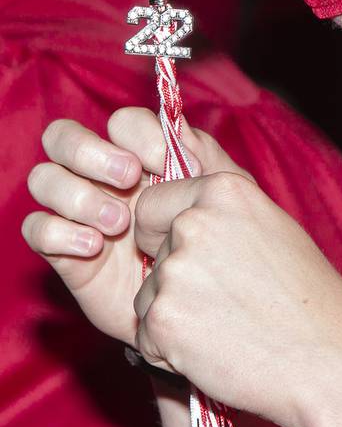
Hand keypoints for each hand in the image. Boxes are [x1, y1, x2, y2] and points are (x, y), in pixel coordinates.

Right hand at [21, 108, 247, 344]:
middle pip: (63, 137)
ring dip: (78, 195)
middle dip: (91, 151)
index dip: (139, 134)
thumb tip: (179, 132)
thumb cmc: (211, 242)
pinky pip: (36, 228)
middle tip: (129, 178)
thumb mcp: (219, 198)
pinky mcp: (61, 250)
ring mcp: (76, 211)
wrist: (198, 304)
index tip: (167, 163)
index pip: (121, 122)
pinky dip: (60, 232)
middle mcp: (98, 176)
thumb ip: (204, 158)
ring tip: (119, 223)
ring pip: (44, 179)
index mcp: (139, 156)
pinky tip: (94, 247)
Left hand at [132, 162, 341, 426]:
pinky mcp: (164, 319)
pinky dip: (171, 352)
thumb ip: (220, 215)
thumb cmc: (308, 298)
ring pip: (147, 297)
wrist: (331, 360)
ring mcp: (176, 271)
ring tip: (229, 328)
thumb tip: (176, 211)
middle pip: (152, 255)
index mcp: (222, 190)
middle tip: (230, 303)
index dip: (162, 235)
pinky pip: (146, 337)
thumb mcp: (270, 229)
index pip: (151, 205)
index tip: (196, 259)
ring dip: (175, 318)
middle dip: (177, 282)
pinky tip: (218, 351)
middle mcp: (193, 222)